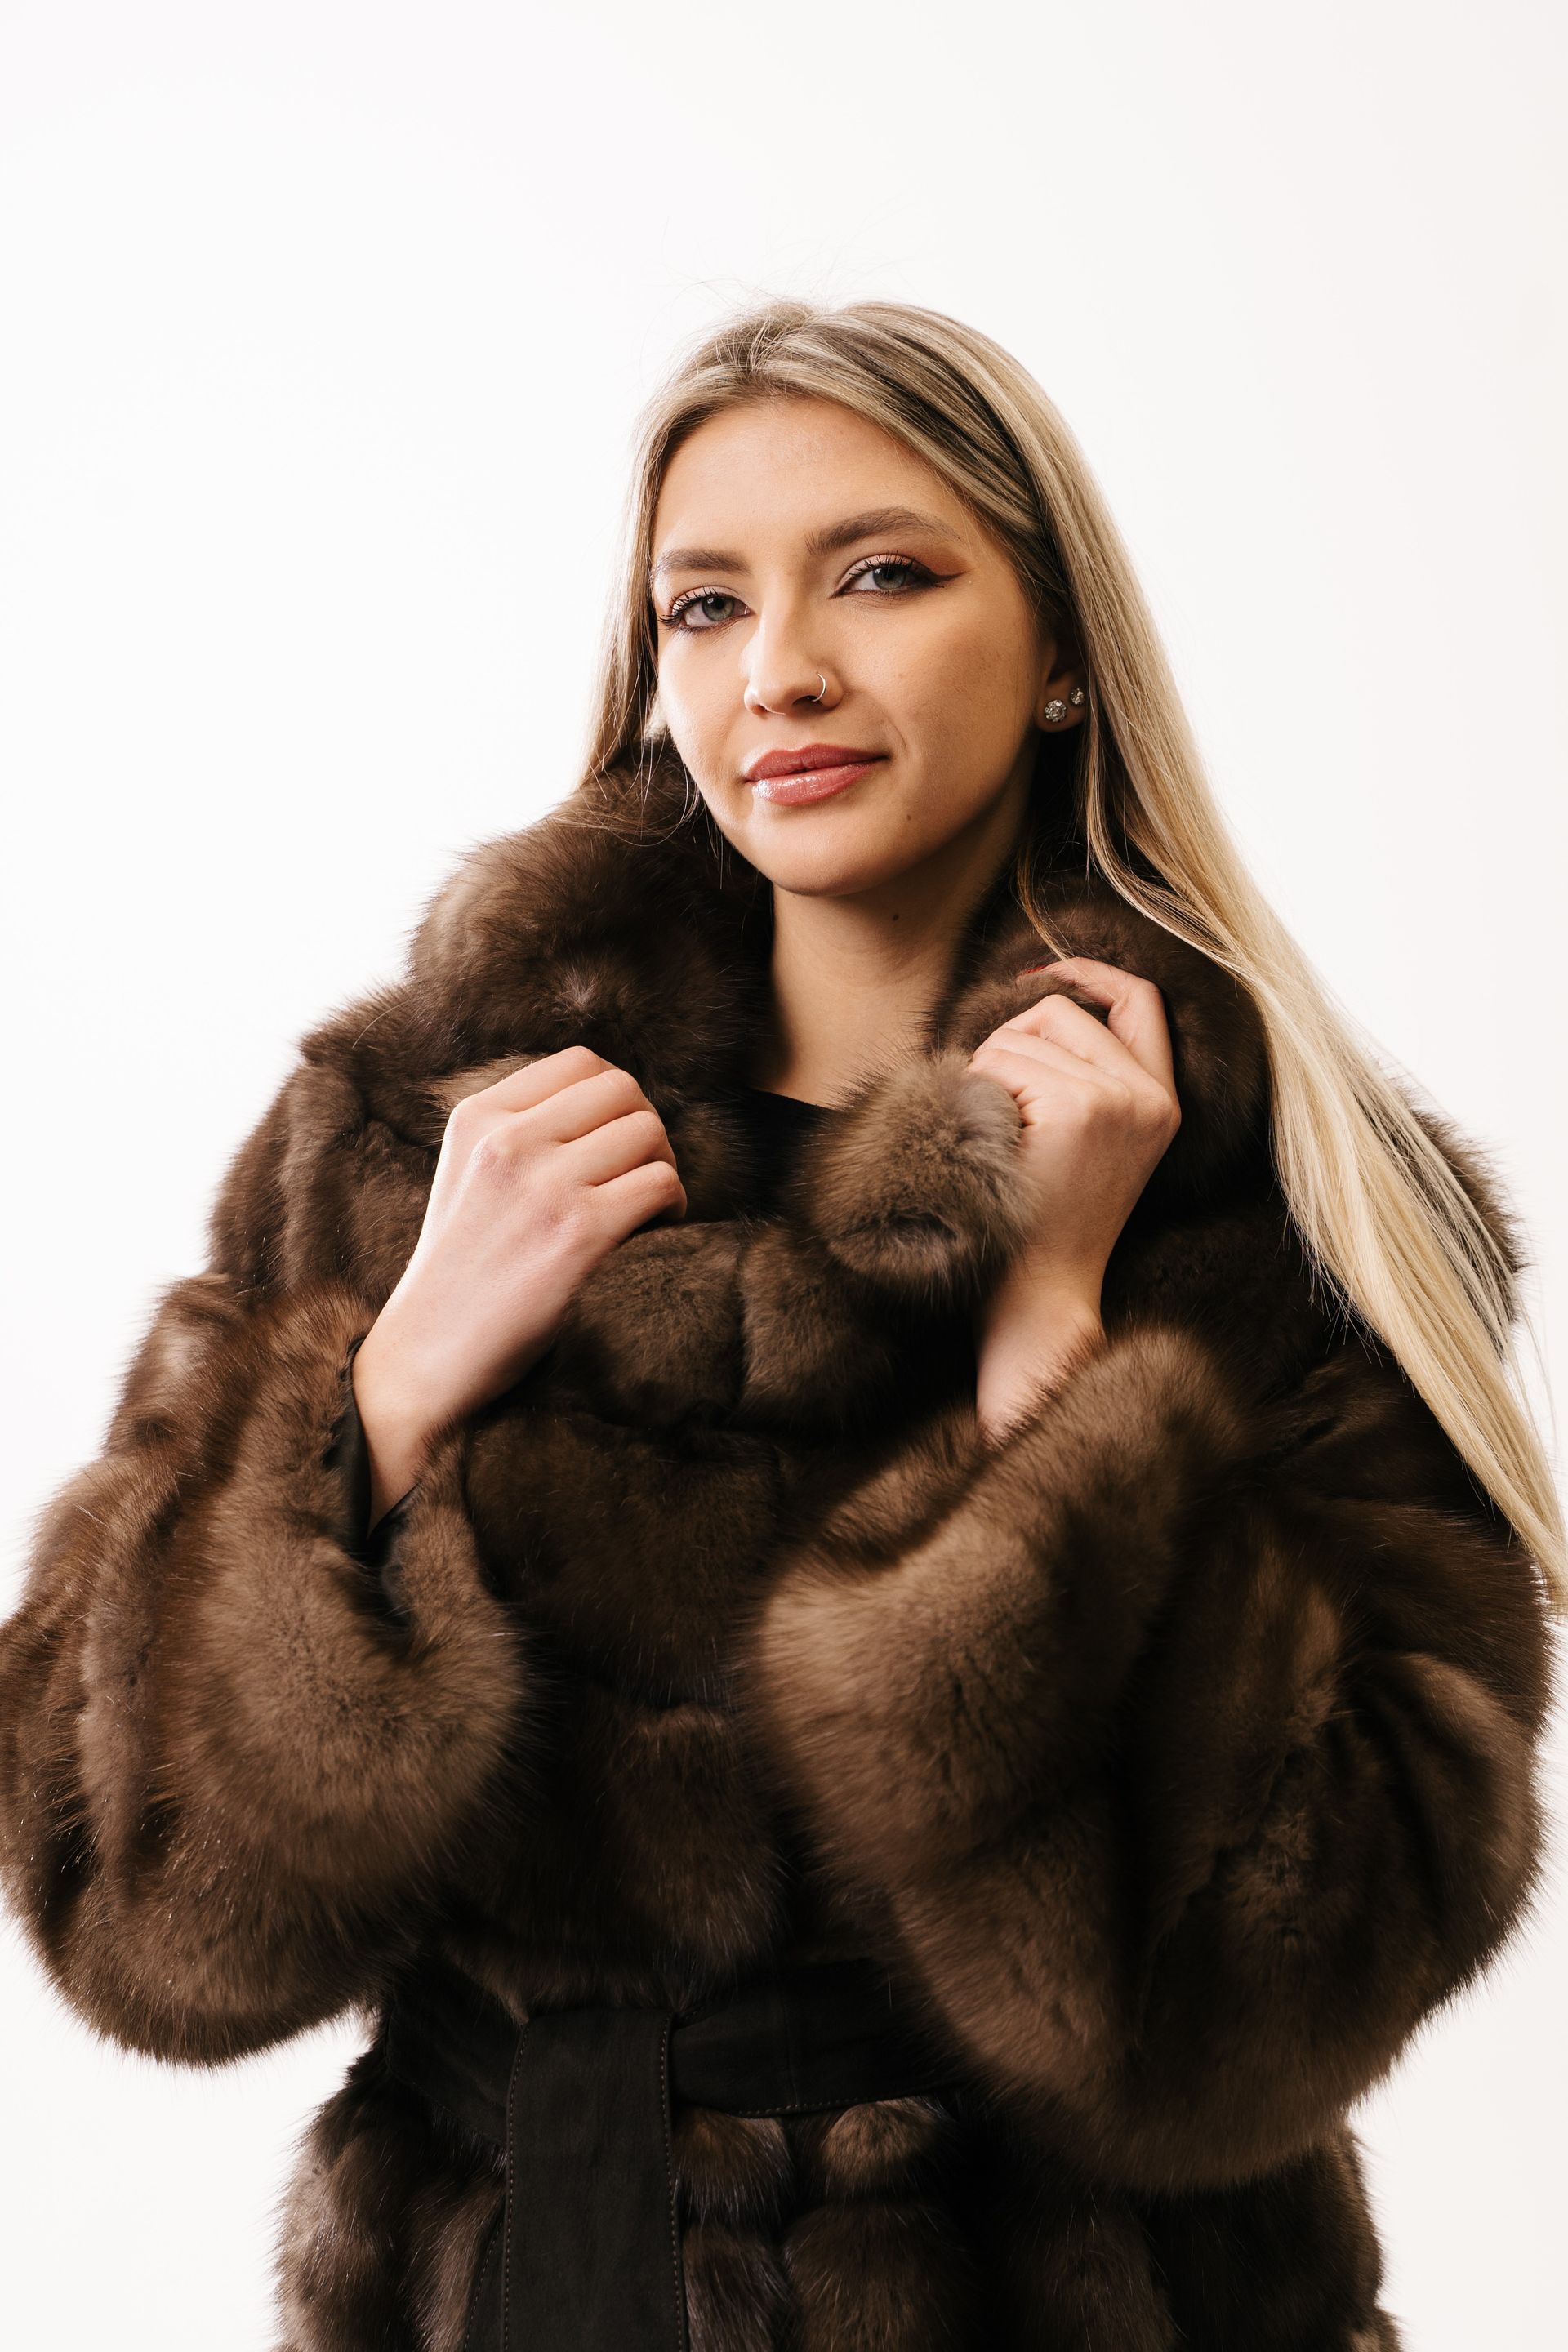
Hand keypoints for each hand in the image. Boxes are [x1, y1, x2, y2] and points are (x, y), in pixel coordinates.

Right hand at [351, 1046, 686, 1512]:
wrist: (428, 1357)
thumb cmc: (460, 1273)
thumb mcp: (467, 1175)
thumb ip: (521, 1131)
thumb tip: (612, 1105)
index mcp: (478, 1118)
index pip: (580, 1062)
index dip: (615, 1098)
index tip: (614, 1142)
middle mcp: (508, 1141)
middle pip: (624, 1090)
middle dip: (646, 1129)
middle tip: (640, 1174)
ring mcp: (543, 1186)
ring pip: (649, 1133)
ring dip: (664, 1167)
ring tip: (647, 1207)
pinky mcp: (578, 1234)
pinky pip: (661, 1185)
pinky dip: (672, 1206)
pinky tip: (652, 1232)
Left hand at [968, 956, 1180, 1441]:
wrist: (1040, 1295)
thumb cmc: (1042, 1222)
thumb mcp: (1084, 1139)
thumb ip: (1081, 1070)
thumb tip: (1040, 984)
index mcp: (1162, 1103)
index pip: (1139, 1001)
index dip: (1091, 972)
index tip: (1044, 972)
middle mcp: (1150, 1097)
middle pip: (1062, 1011)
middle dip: (1012, 1042)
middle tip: (999, 1112)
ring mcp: (1118, 1100)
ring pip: (1023, 1035)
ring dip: (988, 1075)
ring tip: (998, 1142)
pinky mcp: (1080, 1109)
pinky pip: (1001, 1064)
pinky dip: (977, 1094)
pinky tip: (991, 1148)